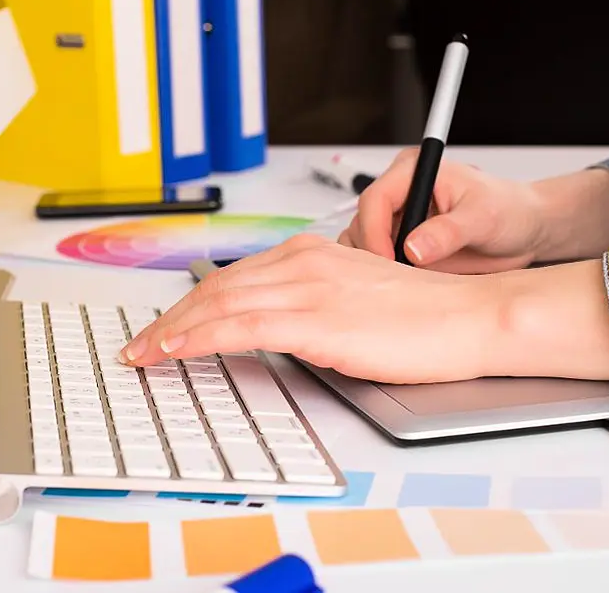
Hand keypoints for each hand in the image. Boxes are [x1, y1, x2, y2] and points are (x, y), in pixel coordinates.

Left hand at [118, 235, 497, 383]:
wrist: (468, 318)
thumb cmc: (422, 316)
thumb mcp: (353, 299)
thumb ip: (309, 304)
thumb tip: (274, 328)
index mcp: (310, 253)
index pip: (231, 277)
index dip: (190, 303)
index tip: (164, 325)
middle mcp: (302, 262)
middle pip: (215, 287)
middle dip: (169, 318)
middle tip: (139, 344)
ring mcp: (307, 287)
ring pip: (217, 304)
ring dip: (172, 331)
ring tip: (143, 354)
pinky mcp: (316, 318)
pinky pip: (239, 325)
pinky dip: (197, 338)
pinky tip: (175, 351)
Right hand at [339, 149, 547, 273]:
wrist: (524, 231)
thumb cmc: (510, 211)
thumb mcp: (484, 217)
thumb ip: (449, 231)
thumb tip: (414, 246)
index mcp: (414, 172)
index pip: (375, 198)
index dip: (374, 231)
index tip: (388, 259)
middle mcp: (401, 194)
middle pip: (362, 222)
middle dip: (373, 251)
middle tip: (397, 276)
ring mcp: (398, 221)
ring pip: (362, 243)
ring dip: (374, 265)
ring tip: (403, 280)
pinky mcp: (401, 243)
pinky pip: (377, 260)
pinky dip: (382, 274)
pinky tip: (403, 284)